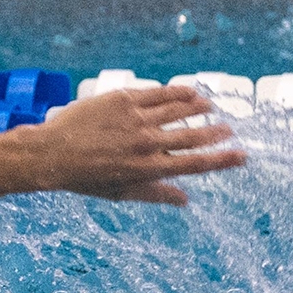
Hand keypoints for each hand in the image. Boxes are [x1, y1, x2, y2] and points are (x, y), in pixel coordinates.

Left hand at [20, 85, 246, 206]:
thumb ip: (155, 194)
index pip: (195, 164)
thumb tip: (185, 200)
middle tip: (229, 129)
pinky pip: (159, 93)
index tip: (242, 156)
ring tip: (210, 106)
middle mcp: (146, 143)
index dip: (222, 161)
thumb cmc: (84, 178)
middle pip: (193, 135)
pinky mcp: (124, 99)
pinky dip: (177, 92)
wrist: (50, 154)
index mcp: (148, 169)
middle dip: (216, 133)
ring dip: (198, 107)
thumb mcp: (120, 193)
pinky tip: (188, 92)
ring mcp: (136, 119)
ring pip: (179, 109)